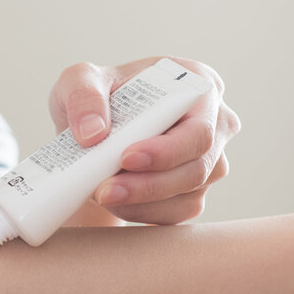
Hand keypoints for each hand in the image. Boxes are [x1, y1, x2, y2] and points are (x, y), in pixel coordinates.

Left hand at [48, 56, 239, 224]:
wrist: (92, 133)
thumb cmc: (96, 96)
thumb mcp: (79, 79)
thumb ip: (83, 94)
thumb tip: (93, 132)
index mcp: (199, 85)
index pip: (199, 127)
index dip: (167, 150)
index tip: (126, 158)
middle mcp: (215, 123)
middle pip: (199, 168)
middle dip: (149, 185)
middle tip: (105, 191)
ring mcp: (210, 160)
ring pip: (190, 195)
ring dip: (142, 203)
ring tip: (101, 193)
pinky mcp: (195, 190)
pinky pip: (178, 214)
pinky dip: (143, 213)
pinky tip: (116, 202)